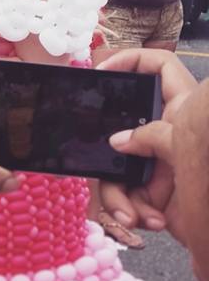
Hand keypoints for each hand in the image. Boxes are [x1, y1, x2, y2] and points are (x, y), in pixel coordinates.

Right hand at [99, 49, 196, 236]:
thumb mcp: (184, 146)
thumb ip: (150, 137)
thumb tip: (118, 142)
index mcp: (181, 109)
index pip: (159, 67)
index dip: (131, 59)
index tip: (102, 73)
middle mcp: (166, 132)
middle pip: (120, 126)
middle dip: (106, 149)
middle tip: (95, 159)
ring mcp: (156, 163)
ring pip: (116, 168)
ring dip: (119, 196)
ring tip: (132, 214)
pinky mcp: (151, 192)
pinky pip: (124, 196)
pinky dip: (132, 211)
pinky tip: (145, 220)